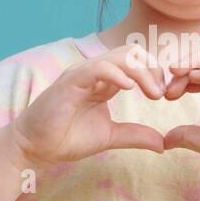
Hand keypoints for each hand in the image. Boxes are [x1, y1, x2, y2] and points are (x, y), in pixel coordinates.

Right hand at [10, 43, 167, 168]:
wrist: (35, 148)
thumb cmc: (66, 138)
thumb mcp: (110, 136)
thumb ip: (135, 135)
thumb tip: (163, 144)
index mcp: (105, 80)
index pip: (137, 61)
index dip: (155, 74)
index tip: (164, 96)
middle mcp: (95, 72)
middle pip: (133, 52)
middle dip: (153, 69)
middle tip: (161, 94)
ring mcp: (82, 74)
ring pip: (120, 56)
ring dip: (142, 72)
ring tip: (152, 94)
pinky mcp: (70, 82)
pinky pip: (98, 68)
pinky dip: (117, 74)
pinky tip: (129, 88)